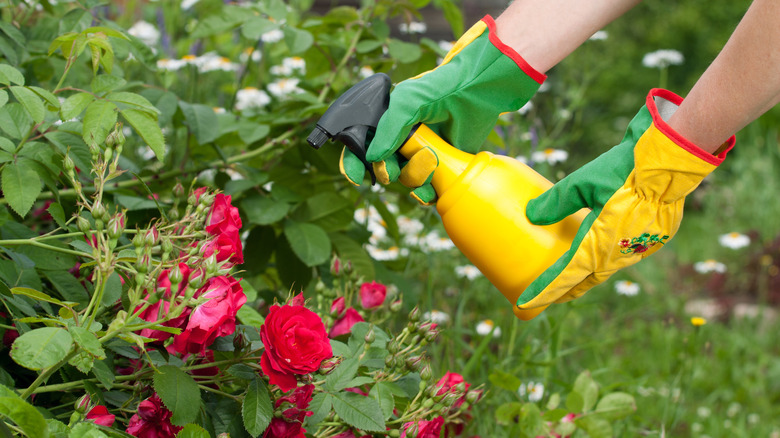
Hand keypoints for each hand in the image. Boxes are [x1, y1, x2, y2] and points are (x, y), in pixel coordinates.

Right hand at [341, 15, 545, 203]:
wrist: (475, 93)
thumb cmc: (438, 90)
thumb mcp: (406, 102)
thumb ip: (387, 129)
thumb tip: (373, 158)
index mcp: (387, 124)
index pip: (361, 148)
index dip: (355, 164)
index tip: (356, 177)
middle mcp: (401, 141)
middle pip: (383, 168)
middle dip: (386, 172)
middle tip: (392, 170)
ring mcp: (421, 154)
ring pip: (406, 180)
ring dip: (413, 177)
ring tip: (430, 160)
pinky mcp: (442, 166)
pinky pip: (427, 189)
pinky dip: (426, 192)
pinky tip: (432, 186)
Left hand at [517, 88, 733, 309]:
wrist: (671, 162)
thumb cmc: (624, 171)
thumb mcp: (582, 183)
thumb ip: (556, 201)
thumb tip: (531, 214)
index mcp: (598, 246)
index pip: (565, 277)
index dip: (544, 292)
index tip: (524, 304)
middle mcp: (618, 254)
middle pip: (586, 280)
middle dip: (567, 290)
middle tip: (551, 296)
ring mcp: (639, 249)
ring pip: (608, 268)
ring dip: (589, 275)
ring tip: (575, 277)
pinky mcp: (655, 239)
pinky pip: (626, 254)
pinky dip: (610, 257)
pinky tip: (605, 250)